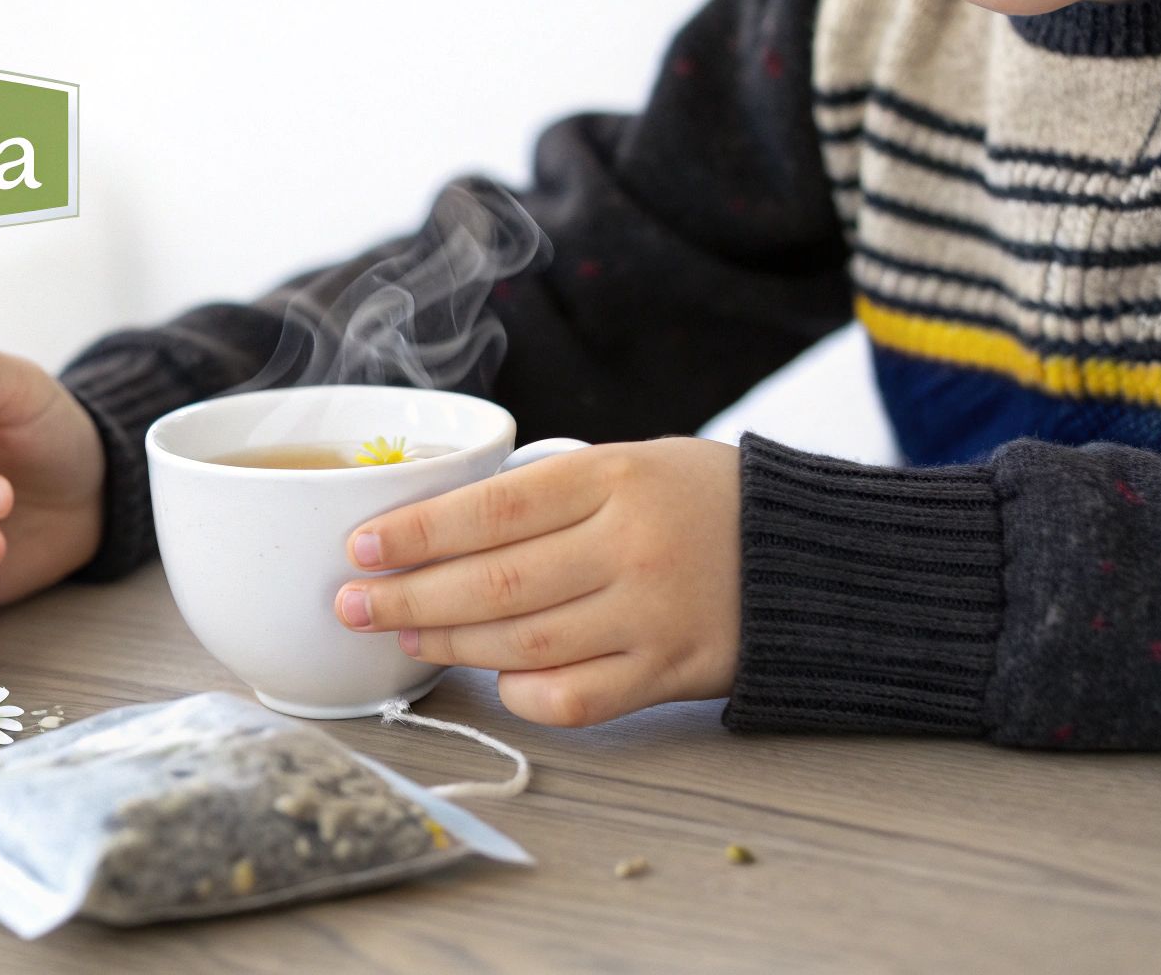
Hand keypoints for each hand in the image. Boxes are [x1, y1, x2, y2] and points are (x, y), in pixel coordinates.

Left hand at [334, 437, 740, 726]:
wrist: (808, 554)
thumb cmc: (700, 500)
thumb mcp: (631, 462)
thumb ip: (547, 492)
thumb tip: (436, 525)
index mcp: (614, 477)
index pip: (493, 508)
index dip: (418, 532)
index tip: (361, 545)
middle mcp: (631, 546)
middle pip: (495, 582)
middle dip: (409, 597)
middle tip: (351, 604)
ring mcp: (653, 614)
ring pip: (524, 643)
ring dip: (449, 644)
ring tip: (400, 635)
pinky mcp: (670, 671)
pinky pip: (577, 698)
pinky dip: (525, 694)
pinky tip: (491, 679)